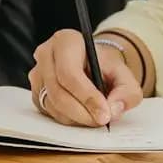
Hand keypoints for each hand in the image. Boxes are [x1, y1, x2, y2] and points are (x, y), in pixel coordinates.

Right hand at [28, 28, 142, 127]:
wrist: (93, 66)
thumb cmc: (104, 66)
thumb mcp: (123, 73)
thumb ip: (127, 90)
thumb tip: (114, 109)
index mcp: (66, 41)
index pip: (69, 73)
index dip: (87, 97)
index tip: (104, 114)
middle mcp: (46, 54)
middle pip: (58, 92)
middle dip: (82, 113)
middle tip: (102, 121)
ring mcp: (37, 74)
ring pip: (52, 105)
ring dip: (76, 118)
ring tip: (95, 117)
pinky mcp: (35, 92)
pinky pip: (48, 112)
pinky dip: (68, 119)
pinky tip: (82, 114)